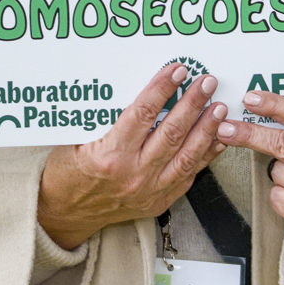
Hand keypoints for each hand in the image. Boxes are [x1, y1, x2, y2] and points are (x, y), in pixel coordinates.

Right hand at [37, 64, 226, 249]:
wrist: (65, 214)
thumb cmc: (68, 173)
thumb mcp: (78, 139)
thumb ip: (106, 117)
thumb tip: (135, 88)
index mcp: (110, 156)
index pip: (143, 114)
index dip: (162, 89)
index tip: (177, 70)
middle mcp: (133, 175)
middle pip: (171, 132)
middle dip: (192, 104)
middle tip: (206, 83)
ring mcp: (149, 192)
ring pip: (186, 156)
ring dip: (206, 129)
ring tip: (219, 108)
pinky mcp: (158, 202)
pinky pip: (188, 176)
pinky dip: (205, 156)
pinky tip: (216, 140)